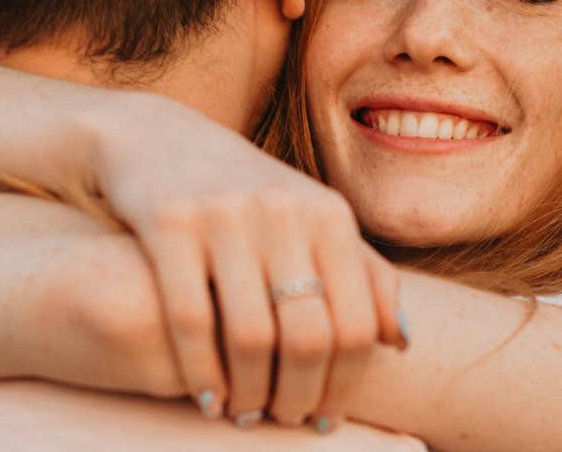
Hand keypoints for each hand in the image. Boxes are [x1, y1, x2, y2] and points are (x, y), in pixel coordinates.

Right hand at [85, 92, 406, 430]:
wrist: (161, 140)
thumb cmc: (249, 193)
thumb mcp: (313, 219)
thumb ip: (363, 273)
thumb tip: (400, 341)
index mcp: (329, 215)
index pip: (357, 324)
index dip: (346, 385)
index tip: (327, 416)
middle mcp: (284, 211)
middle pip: (307, 337)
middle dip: (298, 396)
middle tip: (285, 420)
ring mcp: (225, 214)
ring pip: (249, 335)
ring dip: (249, 393)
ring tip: (245, 414)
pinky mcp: (170, 222)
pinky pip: (190, 318)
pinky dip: (200, 372)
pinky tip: (206, 398)